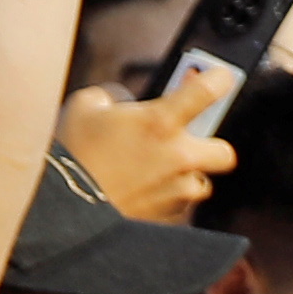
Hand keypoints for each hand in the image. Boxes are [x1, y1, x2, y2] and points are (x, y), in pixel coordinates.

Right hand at [57, 62, 233, 225]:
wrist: (67, 206)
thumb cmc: (75, 154)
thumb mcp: (87, 108)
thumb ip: (111, 99)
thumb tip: (118, 104)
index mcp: (160, 121)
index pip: (206, 92)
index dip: (219, 80)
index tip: (222, 77)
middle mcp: (178, 155)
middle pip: (225, 154)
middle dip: (212, 148)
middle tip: (189, 143)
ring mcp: (177, 189)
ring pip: (201, 183)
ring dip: (186, 176)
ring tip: (158, 171)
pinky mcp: (169, 215)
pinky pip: (180, 205)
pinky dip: (168, 197)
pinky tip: (144, 190)